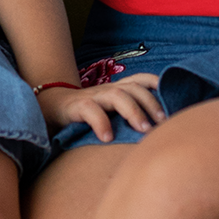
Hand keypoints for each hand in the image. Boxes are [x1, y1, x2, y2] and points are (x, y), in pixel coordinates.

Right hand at [35, 73, 163, 142]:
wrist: (46, 109)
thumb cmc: (83, 117)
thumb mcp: (107, 114)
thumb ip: (125, 119)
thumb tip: (154, 136)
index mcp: (116, 90)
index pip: (140, 80)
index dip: (156, 84)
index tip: (172, 96)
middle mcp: (106, 90)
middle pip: (134, 88)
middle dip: (151, 103)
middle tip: (163, 123)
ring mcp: (92, 97)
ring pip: (117, 95)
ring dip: (133, 111)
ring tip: (144, 130)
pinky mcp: (75, 107)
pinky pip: (91, 110)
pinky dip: (101, 122)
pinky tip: (108, 138)